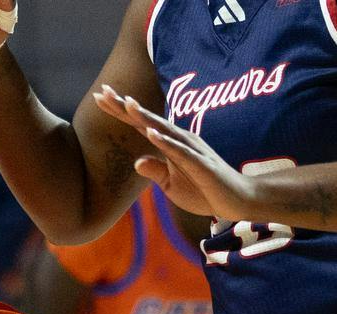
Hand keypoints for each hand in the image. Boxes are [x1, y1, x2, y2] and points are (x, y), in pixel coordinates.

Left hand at [91, 85, 261, 219]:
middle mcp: (179, 141)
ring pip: (164, 130)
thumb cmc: (205, 191)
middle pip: (147, 120)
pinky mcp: (202, 165)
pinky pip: (181, 152)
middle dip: (126, 106)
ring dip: (145, 117)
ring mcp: (191, 150)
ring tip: (127, 103)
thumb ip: (155, 171)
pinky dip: (166, 143)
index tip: (99, 96)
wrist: (237, 200)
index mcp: (170, 144)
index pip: (140, 124)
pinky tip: (152, 134)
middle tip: (103, 90)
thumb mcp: (171, 185)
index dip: (120, 111)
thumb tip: (136, 162)